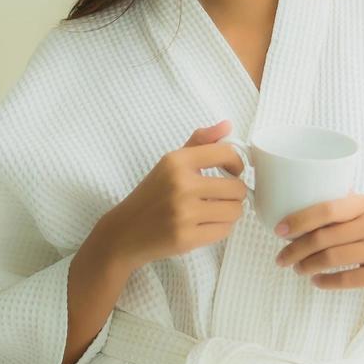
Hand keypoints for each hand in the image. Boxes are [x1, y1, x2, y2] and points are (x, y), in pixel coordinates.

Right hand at [101, 118, 247, 271]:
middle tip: (220, 197)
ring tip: (213, 212)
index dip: (237, 164)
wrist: (125, 231)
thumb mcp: (170, 163)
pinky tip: (205, 225)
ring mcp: (184, 213)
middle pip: (237, 188)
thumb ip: (200, 142)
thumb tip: (228, 125)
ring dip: (229, 213)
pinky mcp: (186, 238)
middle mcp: (180, 185)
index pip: (226, 154)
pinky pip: (224, 231)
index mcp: (176, 161)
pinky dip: (220, 229)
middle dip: (234, 194)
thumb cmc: (152, 195)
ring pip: (235, 211)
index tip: (232, 171)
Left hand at [271, 192, 363, 298]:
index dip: (299, 219)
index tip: (279, 231)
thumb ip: (343, 208)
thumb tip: (299, 194)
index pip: (327, 209)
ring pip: (333, 258)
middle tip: (281, 259)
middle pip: (325, 236)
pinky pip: (348, 279)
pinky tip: (316, 282)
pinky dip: (326, 282)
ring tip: (297, 270)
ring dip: (307, 265)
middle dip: (296, 248)